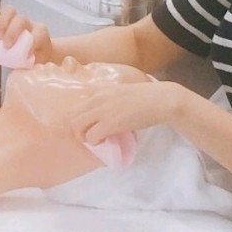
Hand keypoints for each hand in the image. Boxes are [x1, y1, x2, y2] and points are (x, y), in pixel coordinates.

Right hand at [0, 5, 54, 63]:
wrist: (37, 53)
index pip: (39, 32)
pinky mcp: (4, 23)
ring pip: (9, 11)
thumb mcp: (38, 64)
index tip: (27, 54)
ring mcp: (16, 21)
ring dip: (1, 24)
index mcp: (41, 34)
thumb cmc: (37, 59)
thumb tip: (24, 69)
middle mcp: (29, 24)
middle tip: (6, 46)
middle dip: (12, 31)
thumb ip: (32, 65)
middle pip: (21, 19)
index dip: (33, 41)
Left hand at [69, 80, 185, 144]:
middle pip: (71, 116)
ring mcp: (103, 110)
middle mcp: (96, 98)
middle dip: (76, 128)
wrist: (160, 100)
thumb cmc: (143, 97)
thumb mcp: (118, 90)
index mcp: (97, 90)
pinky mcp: (111, 123)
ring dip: (84, 136)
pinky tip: (105, 141)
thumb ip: (104, 97)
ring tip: (96, 138)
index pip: (74, 104)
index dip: (77, 118)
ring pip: (77, 127)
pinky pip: (92, 136)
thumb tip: (96, 111)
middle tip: (88, 134)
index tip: (86, 125)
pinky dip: (95, 142)